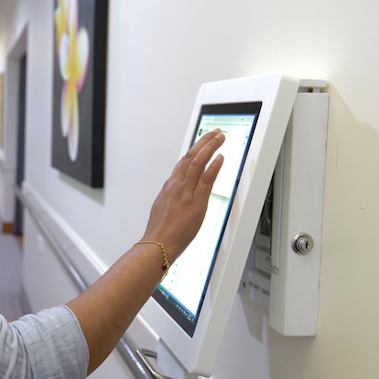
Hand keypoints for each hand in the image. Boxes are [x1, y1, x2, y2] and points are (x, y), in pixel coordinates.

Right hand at [142, 129, 224, 259]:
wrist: (157, 244)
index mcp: (169, 187)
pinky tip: (221, 157)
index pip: (182, 163)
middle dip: (203, 142)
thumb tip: (175, 199)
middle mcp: (176, 185)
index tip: (201, 144)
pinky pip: (206, 178)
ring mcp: (185, 192)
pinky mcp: (196, 201)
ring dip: (210, 147)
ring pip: (197, 161)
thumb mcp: (162, 210)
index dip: (193, 151)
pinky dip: (214, 165)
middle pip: (190, 156)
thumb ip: (170, 200)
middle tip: (214, 133)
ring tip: (220, 138)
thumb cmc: (159, 233)